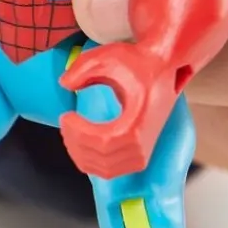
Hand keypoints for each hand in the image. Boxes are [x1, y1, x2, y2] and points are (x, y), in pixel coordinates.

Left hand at [58, 40, 176, 177]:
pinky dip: (91, 161)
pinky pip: (110, 170)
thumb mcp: (107, 57)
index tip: (66, 116)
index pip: (101, 141)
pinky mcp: (139, 158)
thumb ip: (81, 68)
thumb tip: (64, 84)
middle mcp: (142, 145)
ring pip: (102, 169)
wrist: (164, 68)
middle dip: (74, 141)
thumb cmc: (137, 63)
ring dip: (80, 153)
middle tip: (65, 122)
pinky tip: (81, 142)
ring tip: (70, 131)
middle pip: (99, 158)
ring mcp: (142, 155)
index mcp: (138, 124)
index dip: (77, 133)